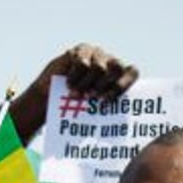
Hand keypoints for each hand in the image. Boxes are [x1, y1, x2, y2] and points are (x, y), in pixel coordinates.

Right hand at [10, 44, 138, 139]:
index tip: (107, 100)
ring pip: (98, 66)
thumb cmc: (76, 108)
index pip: (132, 71)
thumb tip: (125, 133)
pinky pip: (82, 63)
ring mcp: (96, 53)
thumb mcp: (96, 111)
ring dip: (86, 85)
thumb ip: (110, 112)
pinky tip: (68, 84)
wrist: (50, 97)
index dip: (123, 84)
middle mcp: (110, 61)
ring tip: (76, 96)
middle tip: (91, 99)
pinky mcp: (81, 50)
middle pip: (116, 67)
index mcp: (120, 75)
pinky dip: (75, 77)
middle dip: (104, 85)